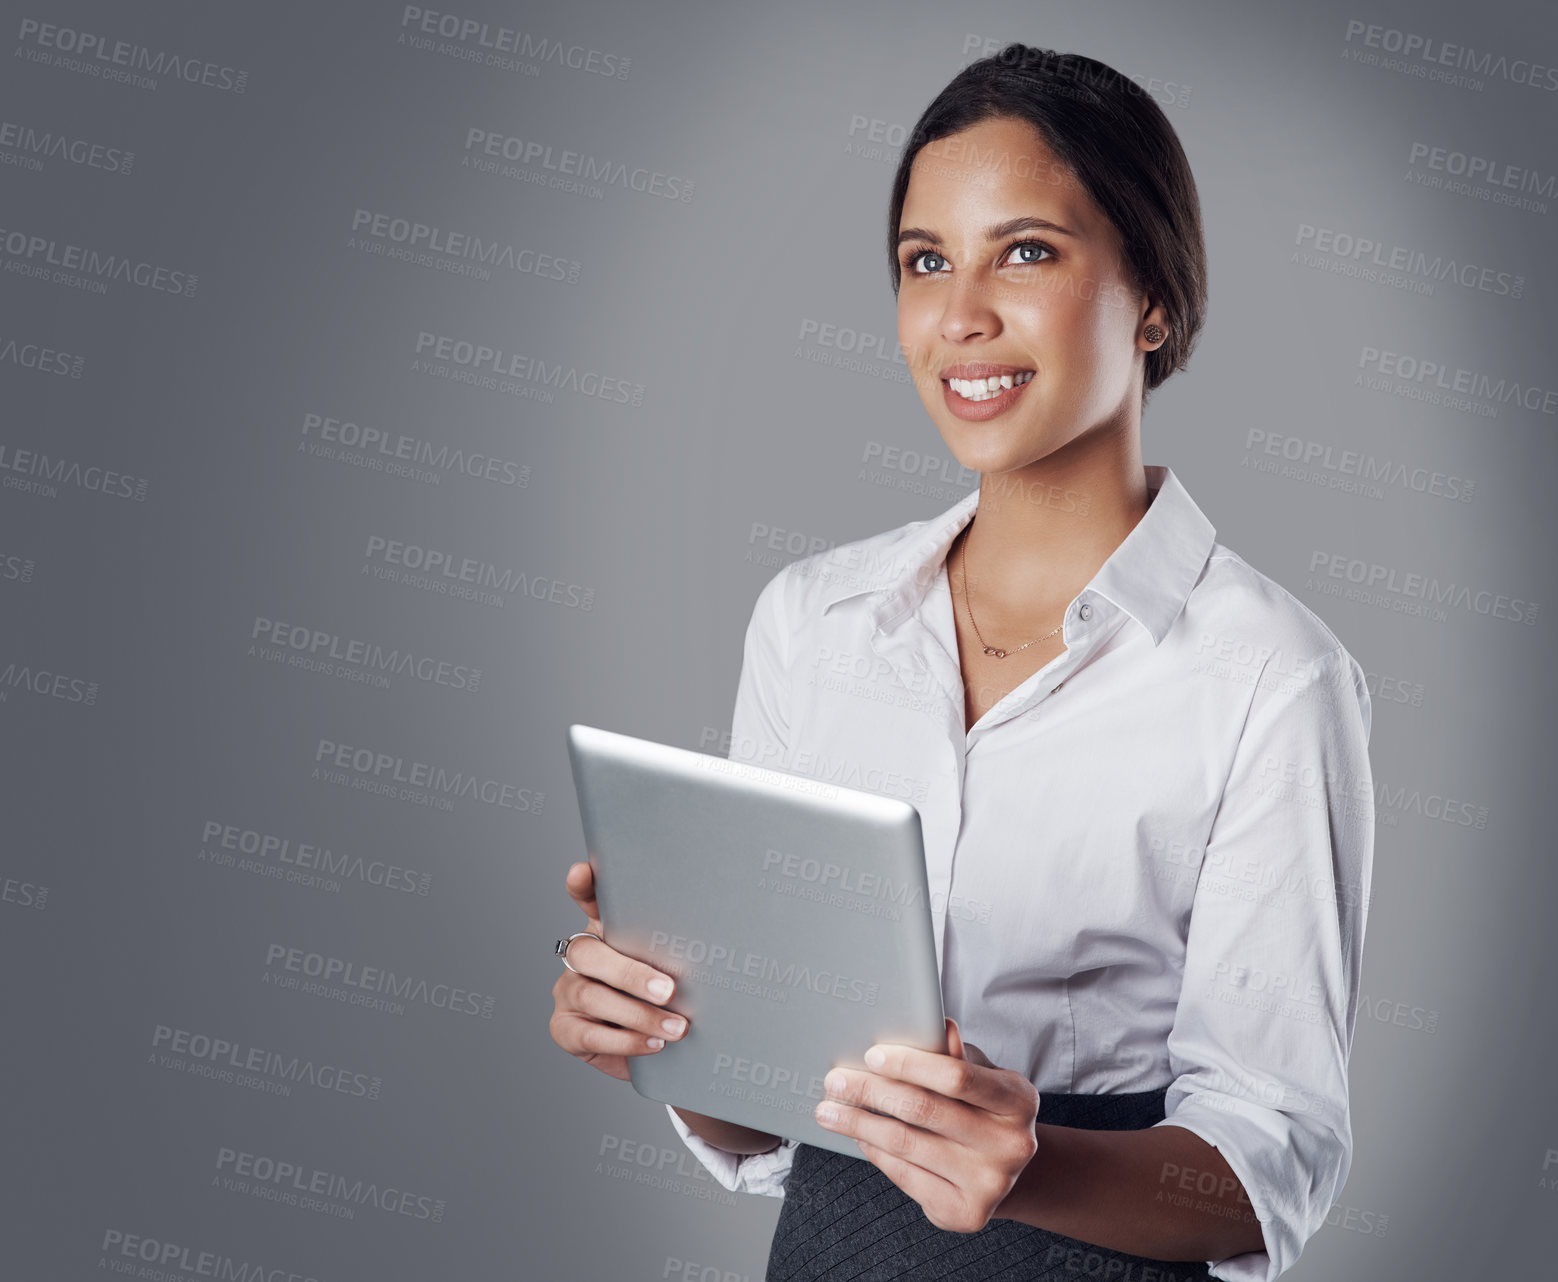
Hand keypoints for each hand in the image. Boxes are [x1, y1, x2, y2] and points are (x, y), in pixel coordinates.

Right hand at [548, 861, 687, 1079]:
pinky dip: (626, 1041)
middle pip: (589, 953)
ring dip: (638, 1014)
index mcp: (605, 931)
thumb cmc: (668, 996)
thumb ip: (677, 950)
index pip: (589, 900)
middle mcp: (581, 956)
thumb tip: (719, 942)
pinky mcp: (565, 1029)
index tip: (583, 872)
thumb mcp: (673, 966)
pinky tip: (654, 1043)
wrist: (657, 1047)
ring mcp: (568, 991)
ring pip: (591, 996)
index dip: (583, 885)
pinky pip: (590, 1035)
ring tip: (677, 1027)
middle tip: (669, 989)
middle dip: (630, 973)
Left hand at [813, 1017, 1039, 1232]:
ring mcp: (990, 1183)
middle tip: (835, 1081)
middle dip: (871, 1091)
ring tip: (829, 1110)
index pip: (956, 1077)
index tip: (871, 1055)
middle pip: (923, 1110)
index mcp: (1018, 1100)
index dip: (909, 1064)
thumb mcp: (981, 1076)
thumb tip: (937, 1026)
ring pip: (906, 1145)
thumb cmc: (983, 1109)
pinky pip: (905, 1176)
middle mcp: (1011, 1144)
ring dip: (859, 1123)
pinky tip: (860, 1135)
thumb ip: (956, 1055)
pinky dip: (876, 1152)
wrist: (1006, 1173)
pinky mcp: (966, 1213)